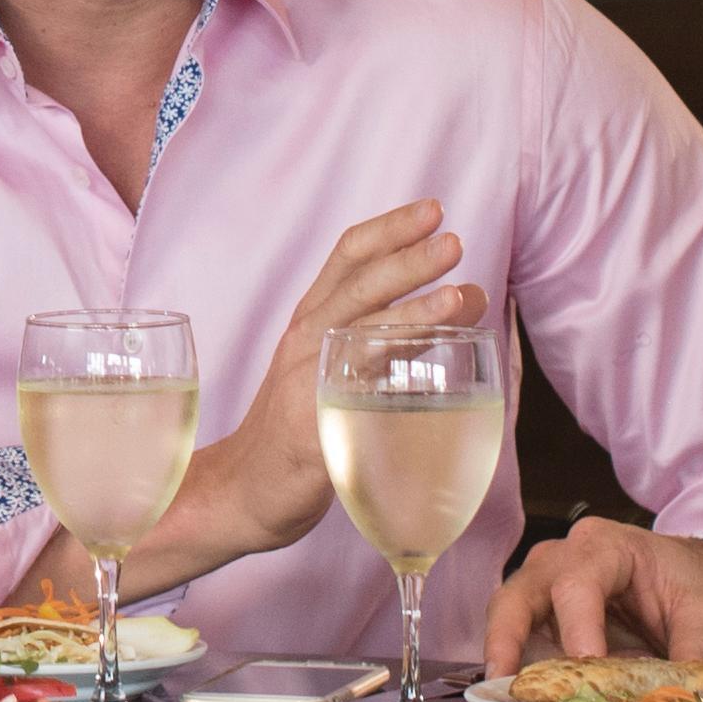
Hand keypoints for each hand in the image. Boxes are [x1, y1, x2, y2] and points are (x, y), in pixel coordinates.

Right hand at [162, 207, 481, 572]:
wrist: (243, 492)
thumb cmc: (298, 427)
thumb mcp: (330, 367)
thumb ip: (380, 335)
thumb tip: (459, 303)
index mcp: (311, 321)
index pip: (347, 258)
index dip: (389, 229)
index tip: (433, 210)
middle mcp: (304, 343)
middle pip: (356, 288)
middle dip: (406, 261)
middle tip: (453, 242)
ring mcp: (304, 387)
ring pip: (359, 338)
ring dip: (412, 315)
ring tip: (458, 297)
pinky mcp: (311, 433)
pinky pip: (351, 403)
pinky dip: (389, 387)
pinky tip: (426, 382)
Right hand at [482, 516, 702, 683]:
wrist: (700, 581)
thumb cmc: (700, 587)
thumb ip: (693, 660)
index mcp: (609, 546)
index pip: (578, 583)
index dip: (577, 629)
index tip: (586, 670)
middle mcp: (567, 557)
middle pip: (522, 592)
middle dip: (508, 638)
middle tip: (505, 682)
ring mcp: (549, 583)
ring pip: (508, 611)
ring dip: (503, 655)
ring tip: (505, 698)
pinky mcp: (545, 614)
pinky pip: (518, 635)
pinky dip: (516, 666)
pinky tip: (521, 697)